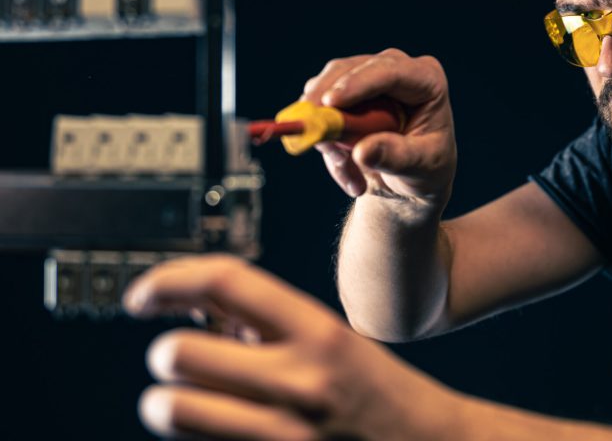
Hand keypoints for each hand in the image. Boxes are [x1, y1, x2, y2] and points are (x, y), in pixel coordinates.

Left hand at [124, 254, 462, 439]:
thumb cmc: (374, 390)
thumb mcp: (330, 338)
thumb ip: (266, 322)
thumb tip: (191, 310)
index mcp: (317, 330)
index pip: (226, 281)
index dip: (170, 280)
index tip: (142, 296)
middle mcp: (299, 379)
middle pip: (181, 352)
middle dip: (165, 354)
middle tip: (174, 358)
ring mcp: (285, 436)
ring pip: (174, 409)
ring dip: (165, 403)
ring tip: (180, 400)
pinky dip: (196, 437)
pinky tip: (218, 428)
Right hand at [302, 49, 456, 215]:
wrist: (411, 177)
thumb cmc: (426, 168)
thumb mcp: (421, 167)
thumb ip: (395, 157)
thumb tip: (363, 152)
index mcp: (426, 80)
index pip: (390, 71)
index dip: (357, 83)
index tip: (330, 103)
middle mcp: (396, 68)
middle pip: (350, 70)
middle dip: (326, 101)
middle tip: (311, 130)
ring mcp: (367, 76)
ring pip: (327, 86)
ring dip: (324, 127)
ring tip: (344, 166)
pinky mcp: (343, 89)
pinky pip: (318, 106)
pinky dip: (322, 137)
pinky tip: (342, 165)